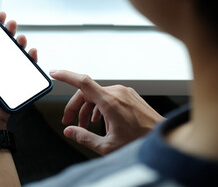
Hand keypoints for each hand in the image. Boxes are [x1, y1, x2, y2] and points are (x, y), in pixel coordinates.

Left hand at [0, 12, 37, 135]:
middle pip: (2, 43)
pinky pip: (25, 67)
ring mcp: (4, 73)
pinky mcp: (15, 80)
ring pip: (15, 53)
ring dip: (20, 42)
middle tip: (11, 24)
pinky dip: (31, 58)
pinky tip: (31, 52)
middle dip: (8, 30)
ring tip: (22, 38)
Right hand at [50, 70, 164, 155]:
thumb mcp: (108, 146)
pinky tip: (99, 121)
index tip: (54, 73)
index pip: (82, 82)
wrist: (163, 137)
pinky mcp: (130, 95)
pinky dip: (99, 106)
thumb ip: (84, 137)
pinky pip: (108, 96)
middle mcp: (117, 92)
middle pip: (87, 92)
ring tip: (85, 126)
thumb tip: (69, 131)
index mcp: (110, 102)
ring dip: (87, 108)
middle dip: (75, 106)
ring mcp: (125, 92)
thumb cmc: (140, 142)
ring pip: (97, 95)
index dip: (65, 75)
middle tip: (68, 122)